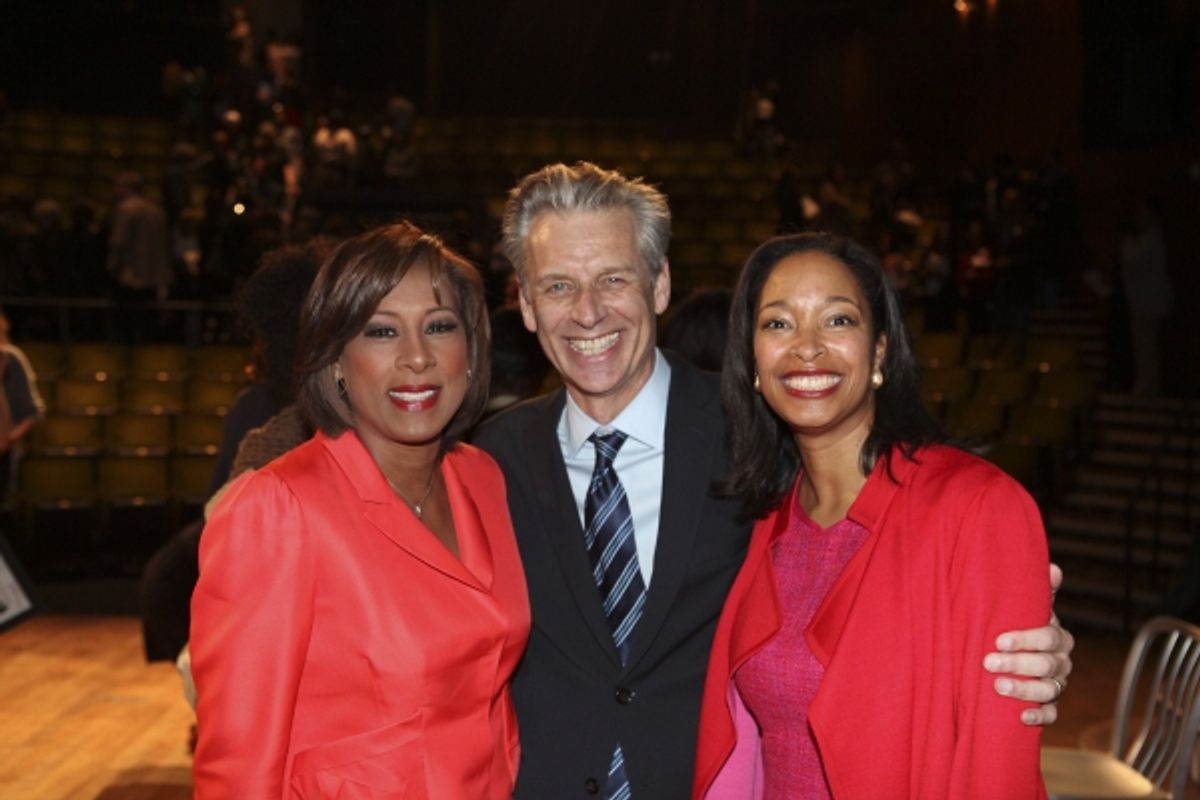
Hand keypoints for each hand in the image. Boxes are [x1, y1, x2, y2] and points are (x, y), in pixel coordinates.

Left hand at [983, 563, 1074, 725]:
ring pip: (1050, 690)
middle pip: (1047, 664)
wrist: (1010, 651)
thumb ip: (1037, 588)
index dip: (1026, 639)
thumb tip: (1054, 568)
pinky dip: (1039, 716)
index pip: (1049, 636)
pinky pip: (1051, 715)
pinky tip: (1021, 716)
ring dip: (1025, 689)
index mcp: (1057, 635)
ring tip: (998, 686)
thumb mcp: (1024, 605)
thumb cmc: (1016, 623)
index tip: (998, 640)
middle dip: (1018, 663)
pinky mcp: (1049, 705)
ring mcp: (1056, 684)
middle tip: (988, 662)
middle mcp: (1061, 660)